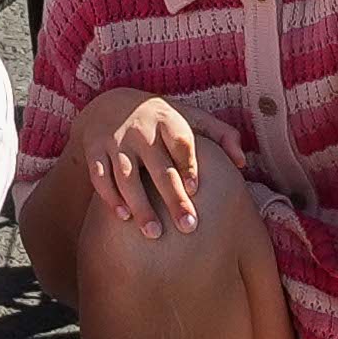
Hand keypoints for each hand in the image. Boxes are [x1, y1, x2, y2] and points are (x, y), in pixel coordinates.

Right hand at [78, 96, 218, 245]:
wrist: (108, 105)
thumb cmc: (161, 120)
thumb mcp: (190, 117)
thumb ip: (220, 134)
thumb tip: (242, 161)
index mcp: (168, 119)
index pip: (180, 141)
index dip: (187, 164)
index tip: (195, 188)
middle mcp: (141, 130)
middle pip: (158, 166)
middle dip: (172, 197)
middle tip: (188, 227)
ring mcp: (116, 140)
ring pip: (127, 176)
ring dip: (140, 205)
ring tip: (154, 233)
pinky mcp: (94, 150)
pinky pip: (100, 176)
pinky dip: (110, 197)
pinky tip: (124, 217)